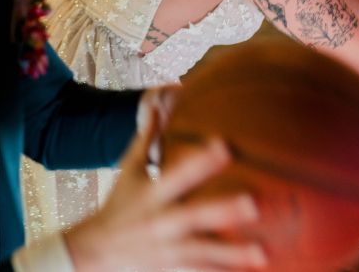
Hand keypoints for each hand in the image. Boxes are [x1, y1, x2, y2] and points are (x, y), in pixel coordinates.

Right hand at [64, 108, 266, 271]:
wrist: (96, 249)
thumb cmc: (119, 201)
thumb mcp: (128, 168)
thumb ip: (147, 137)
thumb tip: (156, 102)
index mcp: (153, 192)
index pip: (178, 173)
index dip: (201, 161)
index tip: (225, 147)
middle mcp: (161, 220)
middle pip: (194, 215)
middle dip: (222, 211)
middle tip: (253, 203)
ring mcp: (168, 247)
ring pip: (204, 251)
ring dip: (232, 253)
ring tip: (263, 253)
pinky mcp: (174, 267)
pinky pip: (201, 270)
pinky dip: (223, 271)